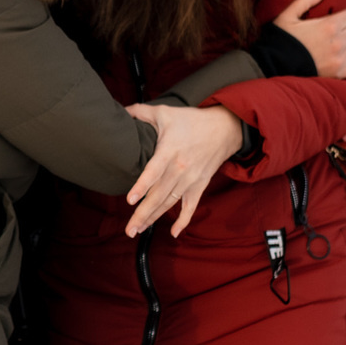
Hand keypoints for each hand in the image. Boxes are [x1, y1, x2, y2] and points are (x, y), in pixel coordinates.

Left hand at [124, 104, 243, 237]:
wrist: (224, 129)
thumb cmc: (191, 121)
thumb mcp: (165, 112)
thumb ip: (140, 112)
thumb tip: (121, 111)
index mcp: (170, 151)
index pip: (154, 171)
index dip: (142, 186)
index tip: (130, 200)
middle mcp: (180, 168)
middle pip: (159, 195)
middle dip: (142, 214)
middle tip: (129, 229)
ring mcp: (191, 179)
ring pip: (169, 203)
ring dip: (154, 218)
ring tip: (138, 231)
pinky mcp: (199, 185)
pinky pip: (191, 207)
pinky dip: (183, 221)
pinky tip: (173, 233)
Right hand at [275, 0, 345, 78]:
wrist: (273, 65)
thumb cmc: (280, 39)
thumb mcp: (287, 15)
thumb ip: (306, 0)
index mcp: (329, 26)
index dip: (344, 12)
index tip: (336, 15)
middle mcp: (338, 42)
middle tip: (336, 28)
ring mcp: (339, 59)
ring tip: (336, 42)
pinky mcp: (338, 73)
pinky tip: (342, 57)